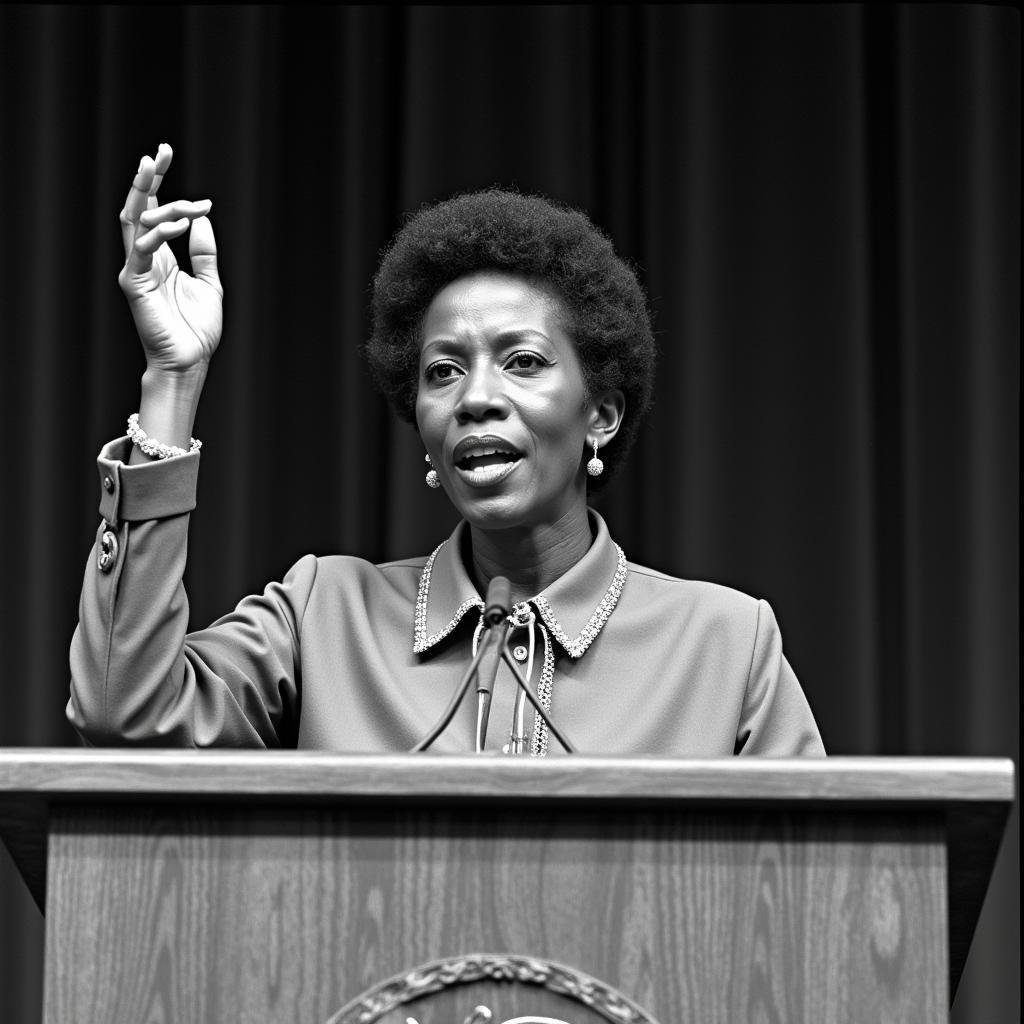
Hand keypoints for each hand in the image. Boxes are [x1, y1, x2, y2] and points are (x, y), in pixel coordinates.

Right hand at [118, 143, 222, 372]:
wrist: (189, 361)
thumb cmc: (197, 329)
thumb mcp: (210, 281)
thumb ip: (204, 250)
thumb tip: (201, 216)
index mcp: (161, 256)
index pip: (155, 210)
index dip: (159, 181)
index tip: (167, 152)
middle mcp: (145, 258)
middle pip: (139, 207)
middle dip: (148, 177)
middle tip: (161, 152)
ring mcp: (136, 268)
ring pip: (136, 221)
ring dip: (156, 198)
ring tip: (177, 186)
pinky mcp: (134, 281)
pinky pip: (143, 248)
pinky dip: (161, 230)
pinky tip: (182, 221)